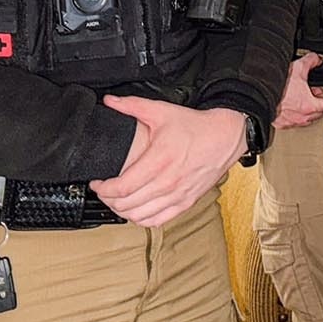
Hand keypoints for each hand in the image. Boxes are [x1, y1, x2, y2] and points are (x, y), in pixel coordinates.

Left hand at [89, 96, 245, 226]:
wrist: (225, 137)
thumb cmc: (196, 127)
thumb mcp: (162, 111)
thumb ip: (132, 105)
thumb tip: (110, 101)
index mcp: (159, 160)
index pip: (122, 187)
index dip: (103, 189)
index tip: (97, 184)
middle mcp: (168, 182)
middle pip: (127, 204)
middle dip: (109, 200)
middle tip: (103, 192)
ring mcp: (177, 195)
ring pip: (140, 216)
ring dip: (123, 211)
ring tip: (117, 201)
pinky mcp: (186, 202)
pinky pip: (158, 220)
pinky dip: (142, 219)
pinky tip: (137, 210)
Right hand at [274, 52, 322, 129]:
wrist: (258, 93)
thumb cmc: (276, 85)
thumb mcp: (297, 67)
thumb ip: (311, 61)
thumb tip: (316, 59)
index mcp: (309, 106)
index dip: (322, 94)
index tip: (315, 89)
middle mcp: (301, 117)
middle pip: (316, 114)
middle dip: (314, 103)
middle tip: (306, 93)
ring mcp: (290, 122)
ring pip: (304, 119)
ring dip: (303, 110)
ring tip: (296, 99)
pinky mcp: (280, 124)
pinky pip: (290, 122)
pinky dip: (290, 115)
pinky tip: (285, 104)